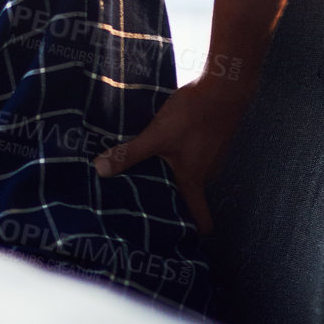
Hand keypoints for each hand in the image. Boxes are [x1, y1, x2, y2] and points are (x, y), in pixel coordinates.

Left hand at [91, 75, 252, 234]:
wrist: (224, 87)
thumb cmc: (193, 116)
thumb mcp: (156, 135)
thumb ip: (129, 154)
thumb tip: (99, 170)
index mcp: (194, 181)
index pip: (202, 220)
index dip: (189, 232)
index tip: (169, 237)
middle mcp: (206, 174)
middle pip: (188, 198)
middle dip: (167, 202)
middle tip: (138, 202)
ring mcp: (210, 157)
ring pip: (187, 176)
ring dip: (168, 177)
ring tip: (139, 174)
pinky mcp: (208, 140)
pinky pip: (189, 158)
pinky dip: (174, 158)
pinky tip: (155, 148)